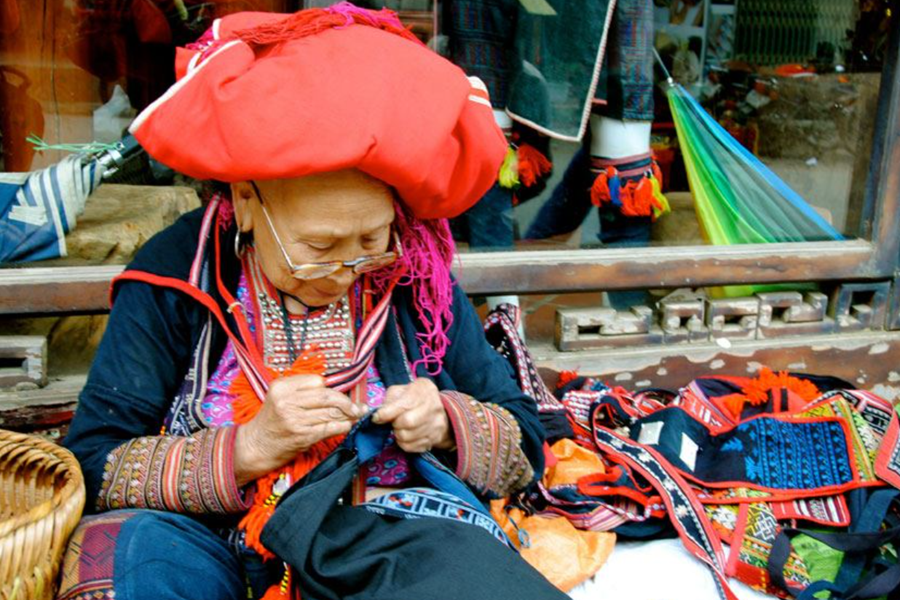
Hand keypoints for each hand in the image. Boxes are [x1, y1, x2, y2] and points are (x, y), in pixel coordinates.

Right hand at [234, 374, 365, 485]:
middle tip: (358, 406)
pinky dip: (342, 426)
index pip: (317, 381)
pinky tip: (347, 426)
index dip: (331, 388)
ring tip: (356, 415)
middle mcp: (287, 401)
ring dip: (348, 415)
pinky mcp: (302, 436)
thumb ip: (302, 391)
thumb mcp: (280, 398)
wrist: (255, 446)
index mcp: (281, 387)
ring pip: (331, 412)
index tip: (341, 394)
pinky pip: (329, 428)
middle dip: (347, 401)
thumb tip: (335, 390)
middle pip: (327, 396)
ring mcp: (295, 419)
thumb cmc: (271, 421)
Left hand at [372, 378, 454, 452]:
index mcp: (423, 390)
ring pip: (407, 437)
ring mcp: (436, 424)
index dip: (386, 413)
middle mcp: (434, 407)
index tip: (376, 417)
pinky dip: (403, 443)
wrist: (436, 409)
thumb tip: (378, 417)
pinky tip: (406, 434)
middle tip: (394, 421)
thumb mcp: (400, 391)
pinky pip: (411, 447)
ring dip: (398, 434)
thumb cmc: (413, 397)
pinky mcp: (434, 439)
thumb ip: (389, 402)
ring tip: (401, 427)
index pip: (403, 405)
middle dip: (395, 424)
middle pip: (407, 422)